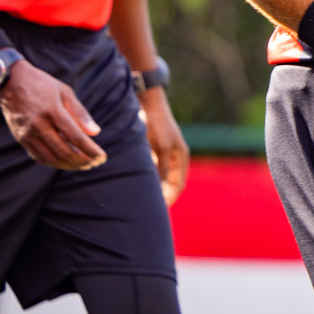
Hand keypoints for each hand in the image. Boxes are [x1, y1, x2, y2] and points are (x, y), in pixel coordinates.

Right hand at [0, 60, 106, 170]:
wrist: (10, 81)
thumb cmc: (42, 84)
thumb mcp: (64, 92)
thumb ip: (80, 113)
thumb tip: (96, 133)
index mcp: (52, 110)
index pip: (75, 137)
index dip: (90, 150)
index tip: (102, 157)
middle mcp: (38, 124)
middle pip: (63, 151)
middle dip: (81, 161)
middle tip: (94, 164)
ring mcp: (27, 133)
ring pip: (50, 158)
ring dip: (68, 165)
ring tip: (82, 165)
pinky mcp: (20, 138)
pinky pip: (38, 156)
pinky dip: (53, 162)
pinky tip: (64, 161)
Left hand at [138, 87, 189, 205]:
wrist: (147, 102)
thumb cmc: (156, 125)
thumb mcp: (160, 148)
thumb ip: (161, 169)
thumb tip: (160, 191)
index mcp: (180, 157)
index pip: (178, 186)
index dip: (169, 199)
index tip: (159, 211)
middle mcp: (173, 157)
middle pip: (168, 183)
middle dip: (160, 196)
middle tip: (148, 210)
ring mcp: (162, 152)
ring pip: (157, 176)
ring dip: (151, 186)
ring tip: (139, 199)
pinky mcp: (151, 148)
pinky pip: (149, 168)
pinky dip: (144, 176)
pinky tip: (133, 182)